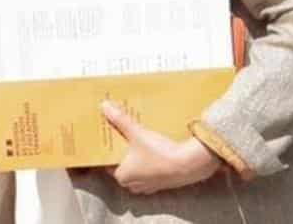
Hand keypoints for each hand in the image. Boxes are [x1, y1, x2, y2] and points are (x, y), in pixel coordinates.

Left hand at [100, 100, 221, 194]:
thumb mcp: (137, 133)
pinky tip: (156, 152)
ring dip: (138, 160)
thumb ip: (120, 120)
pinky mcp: (162, 184)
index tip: (110, 140)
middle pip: (124, 167)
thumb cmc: (158, 153)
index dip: (109, 151)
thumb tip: (104, 106)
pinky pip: (152, 173)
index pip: (108, 164)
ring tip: (140, 143)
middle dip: (124, 154)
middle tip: (124, 138)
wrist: (187, 165)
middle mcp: (133, 184)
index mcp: (122, 176)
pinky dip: (151, 164)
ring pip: (138, 171)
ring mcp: (149, 186)